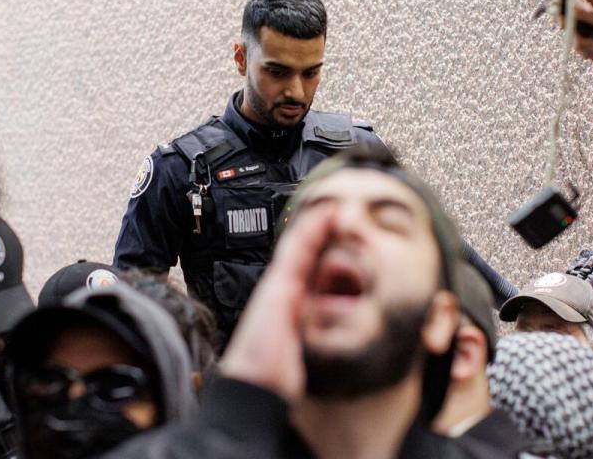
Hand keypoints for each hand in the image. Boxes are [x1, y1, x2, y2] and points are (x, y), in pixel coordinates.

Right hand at [219, 206, 334, 401]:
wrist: (254, 386)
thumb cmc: (272, 375)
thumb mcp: (299, 350)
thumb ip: (309, 337)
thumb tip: (325, 339)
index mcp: (287, 305)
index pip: (307, 270)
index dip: (320, 249)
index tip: (336, 234)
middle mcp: (280, 291)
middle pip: (302, 252)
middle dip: (318, 231)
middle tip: (338, 210)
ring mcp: (277, 285)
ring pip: (299, 245)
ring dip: (316, 223)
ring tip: (334, 205)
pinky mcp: (278, 285)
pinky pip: (296, 250)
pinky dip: (310, 230)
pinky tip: (324, 214)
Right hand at [566, 0, 592, 81]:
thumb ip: (589, 15)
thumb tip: (573, 4)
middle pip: (571, 8)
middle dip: (565, 14)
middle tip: (560, 16)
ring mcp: (588, 28)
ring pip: (570, 27)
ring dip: (578, 37)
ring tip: (592, 44)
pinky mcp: (584, 42)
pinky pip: (574, 42)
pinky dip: (583, 47)